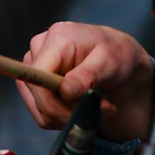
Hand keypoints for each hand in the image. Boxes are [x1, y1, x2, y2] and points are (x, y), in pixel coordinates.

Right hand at [17, 21, 154, 142]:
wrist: (118, 59)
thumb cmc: (117, 55)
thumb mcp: (110, 62)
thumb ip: (87, 76)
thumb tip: (65, 91)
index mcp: (57, 37)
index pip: (38, 78)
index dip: (52, 103)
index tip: (81, 113)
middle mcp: (39, 48)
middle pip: (38, 94)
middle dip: (66, 111)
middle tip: (100, 110)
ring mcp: (35, 65)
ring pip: (37, 107)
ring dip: (66, 116)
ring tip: (95, 107)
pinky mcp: (36, 81)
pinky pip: (40, 111)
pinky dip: (61, 116)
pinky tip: (82, 107)